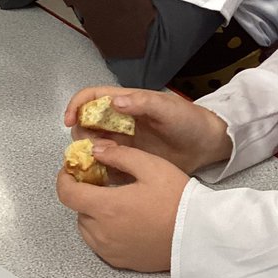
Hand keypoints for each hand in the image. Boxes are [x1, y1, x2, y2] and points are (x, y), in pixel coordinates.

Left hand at [56, 141, 187, 270]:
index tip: (71, 170)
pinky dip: (104, 231)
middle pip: (78, 210)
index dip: (64, 179)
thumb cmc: (177, 199)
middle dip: (85, 194)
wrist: (196, 235)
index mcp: (106, 206)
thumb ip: (119, 155)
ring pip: (87, 228)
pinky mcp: (119, 261)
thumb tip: (95, 151)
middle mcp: (102, 232)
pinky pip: (100, 244)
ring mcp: (109, 249)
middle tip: (104, 183)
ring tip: (117, 202)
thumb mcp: (151, 166)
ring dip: (94, 213)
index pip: (66, 193)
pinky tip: (125, 221)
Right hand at [64, 86, 232, 175]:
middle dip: (82, 136)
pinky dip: (100, 172)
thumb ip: (143, 103)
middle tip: (95, 151)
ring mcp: (123, 143)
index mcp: (126, 103)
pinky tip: (106, 179)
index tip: (69, 122)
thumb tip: (114, 101)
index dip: (76, 106)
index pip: (91, 98)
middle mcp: (119, 122)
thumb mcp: (168, 108)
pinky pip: (105, 167)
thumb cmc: (189, 120)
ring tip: (103, 164)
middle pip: (86, 125)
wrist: (207, 146)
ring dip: (89, 156)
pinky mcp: (129, 162)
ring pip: (92, 147)